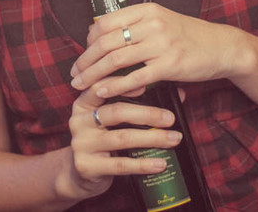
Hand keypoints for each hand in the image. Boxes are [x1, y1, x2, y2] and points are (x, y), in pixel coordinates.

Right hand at [62, 86, 182, 200]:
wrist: (79, 174)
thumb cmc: (104, 139)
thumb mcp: (113, 120)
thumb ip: (139, 103)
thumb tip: (178, 93)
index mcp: (84, 103)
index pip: (101, 87)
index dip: (122, 84)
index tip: (145, 85)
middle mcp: (79, 121)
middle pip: (116, 112)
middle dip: (147, 114)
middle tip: (171, 118)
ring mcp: (81, 144)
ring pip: (121, 138)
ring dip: (152, 138)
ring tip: (173, 139)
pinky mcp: (86, 166)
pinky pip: (120, 164)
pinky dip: (143, 164)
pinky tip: (160, 163)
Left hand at [70, 3, 244, 98]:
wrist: (222, 47)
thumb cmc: (189, 36)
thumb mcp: (161, 21)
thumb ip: (136, 26)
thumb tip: (102, 37)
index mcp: (147, 10)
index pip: (105, 22)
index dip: (88, 41)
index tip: (83, 55)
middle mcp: (152, 24)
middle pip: (105, 42)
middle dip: (85, 61)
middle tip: (74, 74)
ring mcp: (161, 44)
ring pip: (115, 60)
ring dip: (93, 75)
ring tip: (81, 86)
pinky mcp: (170, 65)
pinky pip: (135, 77)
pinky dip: (114, 86)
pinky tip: (102, 91)